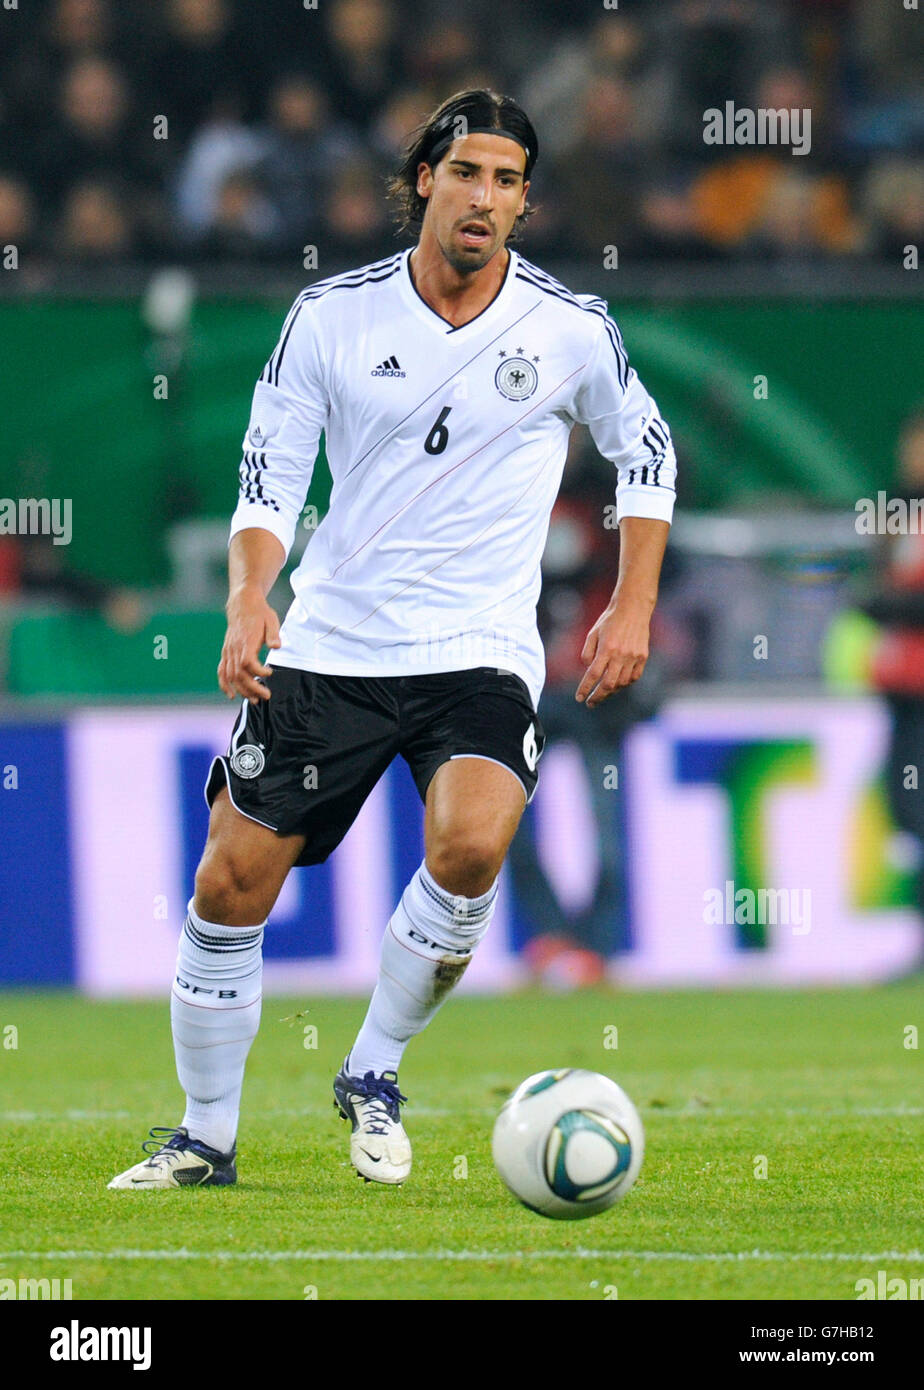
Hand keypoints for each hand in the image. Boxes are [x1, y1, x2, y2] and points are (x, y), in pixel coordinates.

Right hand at [218, 584, 280, 702]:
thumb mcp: (271, 620)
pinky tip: (231, 695)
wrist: (243, 604)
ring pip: (230, 676)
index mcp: (246, 641)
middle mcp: (234, 648)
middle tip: (266, 696)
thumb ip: (273, 634)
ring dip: (241, 690)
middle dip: (252, 688)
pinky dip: (224, 684)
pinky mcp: (226, 652)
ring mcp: (228, 651)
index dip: (258, 671)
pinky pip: (221, 671)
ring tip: (254, 700)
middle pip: (239, 673)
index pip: (247, 662)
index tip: (269, 673)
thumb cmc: (260, 613)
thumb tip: (276, 646)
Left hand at [575, 599, 649, 706]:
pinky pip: (634, 677)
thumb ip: (588, 653)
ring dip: (611, 691)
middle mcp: (621, 655)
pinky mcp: (643, 656)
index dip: (585, 688)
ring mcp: (634, 656)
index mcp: (606, 648)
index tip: (579, 698)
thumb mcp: (593, 633)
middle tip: (590, 703)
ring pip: (622, 683)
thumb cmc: (610, 620)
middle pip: (608, 684)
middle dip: (598, 696)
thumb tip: (589, 670)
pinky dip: (625, 683)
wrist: (633, 608)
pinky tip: (618, 684)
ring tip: (603, 693)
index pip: (593, 675)